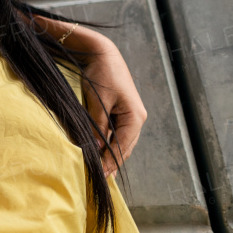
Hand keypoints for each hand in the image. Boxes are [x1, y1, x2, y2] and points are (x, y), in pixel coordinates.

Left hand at [79, 34, 145, 176]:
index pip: (123, 147)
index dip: (111, 163)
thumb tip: (96, 149)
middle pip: (125, 147)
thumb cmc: (101, 75)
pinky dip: (109, 143)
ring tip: (101, 171)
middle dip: (113, 163)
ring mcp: (131, 115)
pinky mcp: (122, 111)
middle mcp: (137, 118)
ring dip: (111, 154)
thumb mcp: (97, 102)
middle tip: (100, 179)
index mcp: (135, 117)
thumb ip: (97, 126)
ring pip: (121, 141)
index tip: (101, 176)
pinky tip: (101, 152)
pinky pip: (117, 132)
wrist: (101, 53)